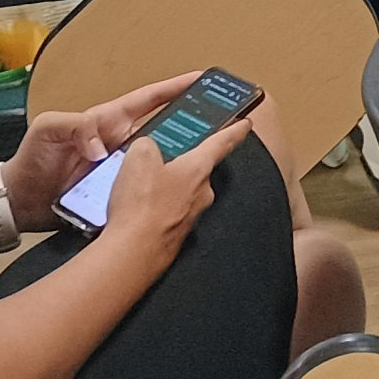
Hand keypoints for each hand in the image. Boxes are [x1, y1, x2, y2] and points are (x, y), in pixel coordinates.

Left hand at [2, 71, 197, 231]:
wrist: (18, 203)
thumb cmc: (32, 159)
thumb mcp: (48, 129)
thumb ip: (74, 126)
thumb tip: (103, 147)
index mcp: (109, 120)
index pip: (149, 99)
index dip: (175, 87)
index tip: (202, 79)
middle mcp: (121, 142)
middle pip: (164, 128)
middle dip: (192, 122)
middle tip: (221, 121)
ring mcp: (121, 169)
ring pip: (158, 160)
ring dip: (180, 159)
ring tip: (207, 159)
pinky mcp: (116, 194)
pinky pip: (143, 189)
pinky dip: (160, 189)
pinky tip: (177, 193)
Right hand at [98, 98, 254, 266]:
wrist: (132, 254)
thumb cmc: (141, 206)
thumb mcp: (138, 157)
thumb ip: (148, 144)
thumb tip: (148, 150)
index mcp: (198, 168)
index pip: (223, 142)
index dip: (234, 129)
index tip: (246, 123)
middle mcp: (202, 192)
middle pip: (196, 168)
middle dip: (181, 162)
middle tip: (161, 158)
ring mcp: (191, 217)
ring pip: (180, 192)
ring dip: (164, 187)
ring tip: (138, 187)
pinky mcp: (176, 235)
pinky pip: (167, 213)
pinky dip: (155, 208)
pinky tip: (135, 210)